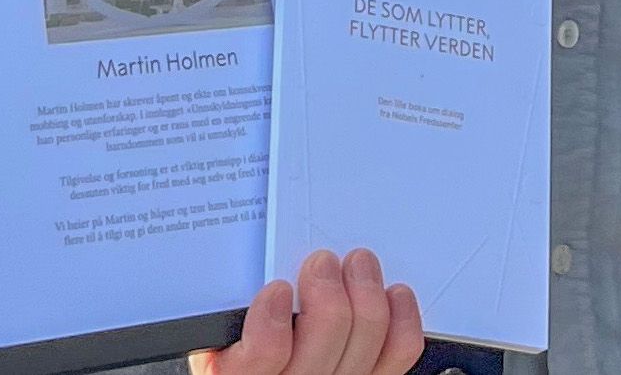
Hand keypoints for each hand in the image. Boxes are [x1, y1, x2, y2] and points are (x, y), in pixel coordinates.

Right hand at [190, 248, 425, 374]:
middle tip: (322, 262)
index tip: (277, 288)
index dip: (270, 323)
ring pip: (366, 336)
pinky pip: (400, 351)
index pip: (260, 359)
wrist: (280, 372)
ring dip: (365, 290)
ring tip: (357, 263)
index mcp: (241, 372)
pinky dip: (402, 315)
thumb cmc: (244, 344)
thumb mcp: (218, 330)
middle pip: (322, 341)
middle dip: (327, 291)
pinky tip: (392, 293)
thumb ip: (228, 302)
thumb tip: (242, 258)